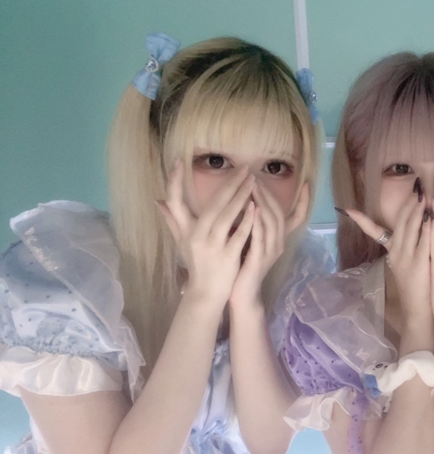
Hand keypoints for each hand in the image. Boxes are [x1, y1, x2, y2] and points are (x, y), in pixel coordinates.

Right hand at [156, 160, 254, 305]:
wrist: (206, 292)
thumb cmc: (196, 263)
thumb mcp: (182, 241)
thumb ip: (172, 220)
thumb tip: (157, 201)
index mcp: (185, 229)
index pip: (174, 201)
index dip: (174, 181)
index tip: (179, 160)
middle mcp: (196, 236)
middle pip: (212, 204)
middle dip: (229, 184)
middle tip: (243, 168)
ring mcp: (212, 246)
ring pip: (227, 216)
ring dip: (241, 197)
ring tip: (253, 181)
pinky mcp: (228, 256)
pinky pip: (239, 235)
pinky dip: (247, 220)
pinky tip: (256, 206)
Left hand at [229, 181, 310, 308]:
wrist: (242, 294)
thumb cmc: (245, 266)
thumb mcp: (254, 242)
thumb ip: (256, 226)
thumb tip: (251, 202)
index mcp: (280, 240)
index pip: (297, 217)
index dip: (304, 201)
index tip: (306, 183)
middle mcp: (280, 244)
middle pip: (280, 214)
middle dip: (270, 194)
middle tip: (258, 177)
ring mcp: (272, 251)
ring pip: (272, 222)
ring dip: (263, 202)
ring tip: (253, 186)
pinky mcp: (260, 258)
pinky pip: (261, 235)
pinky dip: (257, 220)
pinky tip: (252, 207)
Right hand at [340, 180, 432, 327]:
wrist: (417, 309)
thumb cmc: (415, 286)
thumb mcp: (406, 263)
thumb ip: (407, 246)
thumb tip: (414, 230)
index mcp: (395, 249)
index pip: (398, 221)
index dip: (406, 204)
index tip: (414, 189)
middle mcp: (398, 250)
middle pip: (404, 220)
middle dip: (413, 202)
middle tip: (421, 185)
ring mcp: (407, 257)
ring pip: (411, 228)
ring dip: (418, 210)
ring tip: (426, 194)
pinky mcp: (418, 264)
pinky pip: (422, 242)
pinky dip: (427, 228)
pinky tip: (433, 217)